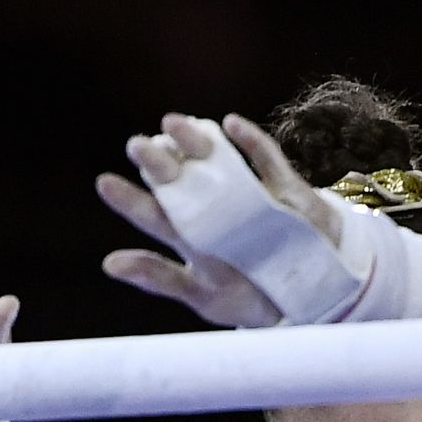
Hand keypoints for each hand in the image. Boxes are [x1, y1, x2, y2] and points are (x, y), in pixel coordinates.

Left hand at [95, 112, 344, 326]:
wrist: (315, 296)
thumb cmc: (252, 298)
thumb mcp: (205, 296)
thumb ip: (161, 278)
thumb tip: (109, 263)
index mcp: (193, 239)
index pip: (157, 216)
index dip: (131, 200)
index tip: (105, 183)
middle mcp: (216, 212)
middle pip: (183, 183)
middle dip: (159, 163)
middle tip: (136, 146)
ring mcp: (251, 197)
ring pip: (218, 163)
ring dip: (195, 142)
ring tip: (171, 124)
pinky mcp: (285, 191)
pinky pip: (268, 162)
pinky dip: (252, 143)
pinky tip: (231, 124)